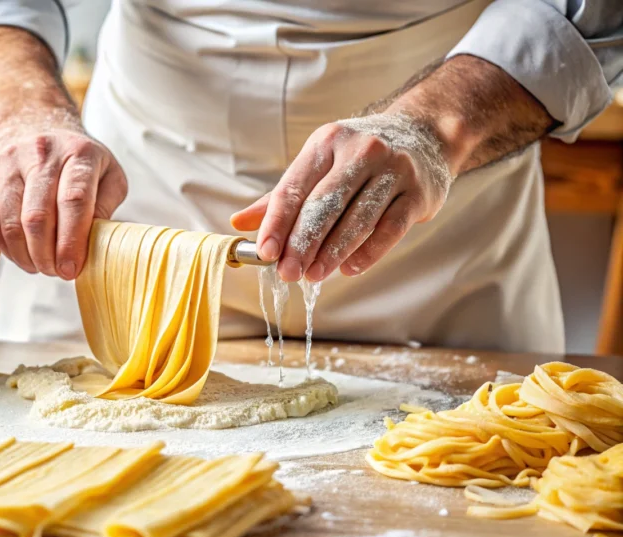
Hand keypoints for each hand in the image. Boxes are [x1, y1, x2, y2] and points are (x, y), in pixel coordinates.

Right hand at [0, 128, 127, 279]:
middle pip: (38, 216)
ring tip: (40, 267)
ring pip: (12, 223)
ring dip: (26, 256)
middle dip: (46, 256)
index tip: (71, 269)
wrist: (32, 127)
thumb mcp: (107, 176)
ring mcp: (7, 161)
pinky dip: (7, 247)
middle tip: (56, 272)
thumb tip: (93, 241)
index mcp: (79, 152)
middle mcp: (41, 151)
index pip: (73, 201)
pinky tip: (21, 254)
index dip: (71, 241)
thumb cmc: (76, 161)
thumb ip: (107, 207)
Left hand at [231, 113, 451, 281]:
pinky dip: (368, 252)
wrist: (423, 135)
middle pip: (324, 205)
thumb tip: (238, 222)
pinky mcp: (418, 192)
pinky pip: (390, 228)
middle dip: (303, 243)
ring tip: (313, 276)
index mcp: (327, 143)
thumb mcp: (318, 164)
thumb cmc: (357, 157)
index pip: (294, 187)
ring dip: (332, 253)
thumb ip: (280, 197)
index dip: (277, 223)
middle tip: (288, 273)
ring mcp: (393, 170)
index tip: (265, 252)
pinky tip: (349, 269)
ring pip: (357, 219)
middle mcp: (360, 151)